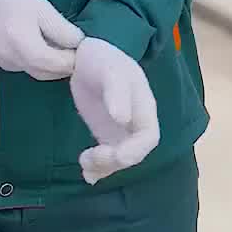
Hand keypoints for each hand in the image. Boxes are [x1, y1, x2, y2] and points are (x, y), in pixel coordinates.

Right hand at [0, 0, 82, 80]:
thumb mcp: (41, 7)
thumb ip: (61, 28)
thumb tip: (79, 44)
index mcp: (22, 42)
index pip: (54, 64)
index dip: (72, 60)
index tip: (83, 50)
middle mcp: (12, 59)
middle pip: (48, 73)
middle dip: (65, 64)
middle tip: (77, 50)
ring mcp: (6, 64)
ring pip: (39, 73)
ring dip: (54, 65)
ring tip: (63, 48)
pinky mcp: (4, 64)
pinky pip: (29, 68)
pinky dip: (42, 62)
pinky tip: (46, 48)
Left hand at [70, 38, 159, 184]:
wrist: (88, 59)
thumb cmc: (104, 60)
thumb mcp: (111, 71)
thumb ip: (118, 93)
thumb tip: (123, 119)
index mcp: (144, 108)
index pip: (148, 138)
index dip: (135, 151)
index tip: (114, 155)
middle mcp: (136, 124)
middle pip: (134, 153)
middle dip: (114, 161)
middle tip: (89, 157)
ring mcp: (121, 131)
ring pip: (120, 159)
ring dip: (104, 168)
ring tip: (83, 163)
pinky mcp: (106, 135)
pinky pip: (107, 157)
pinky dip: (98, 168)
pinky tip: (85, 173)